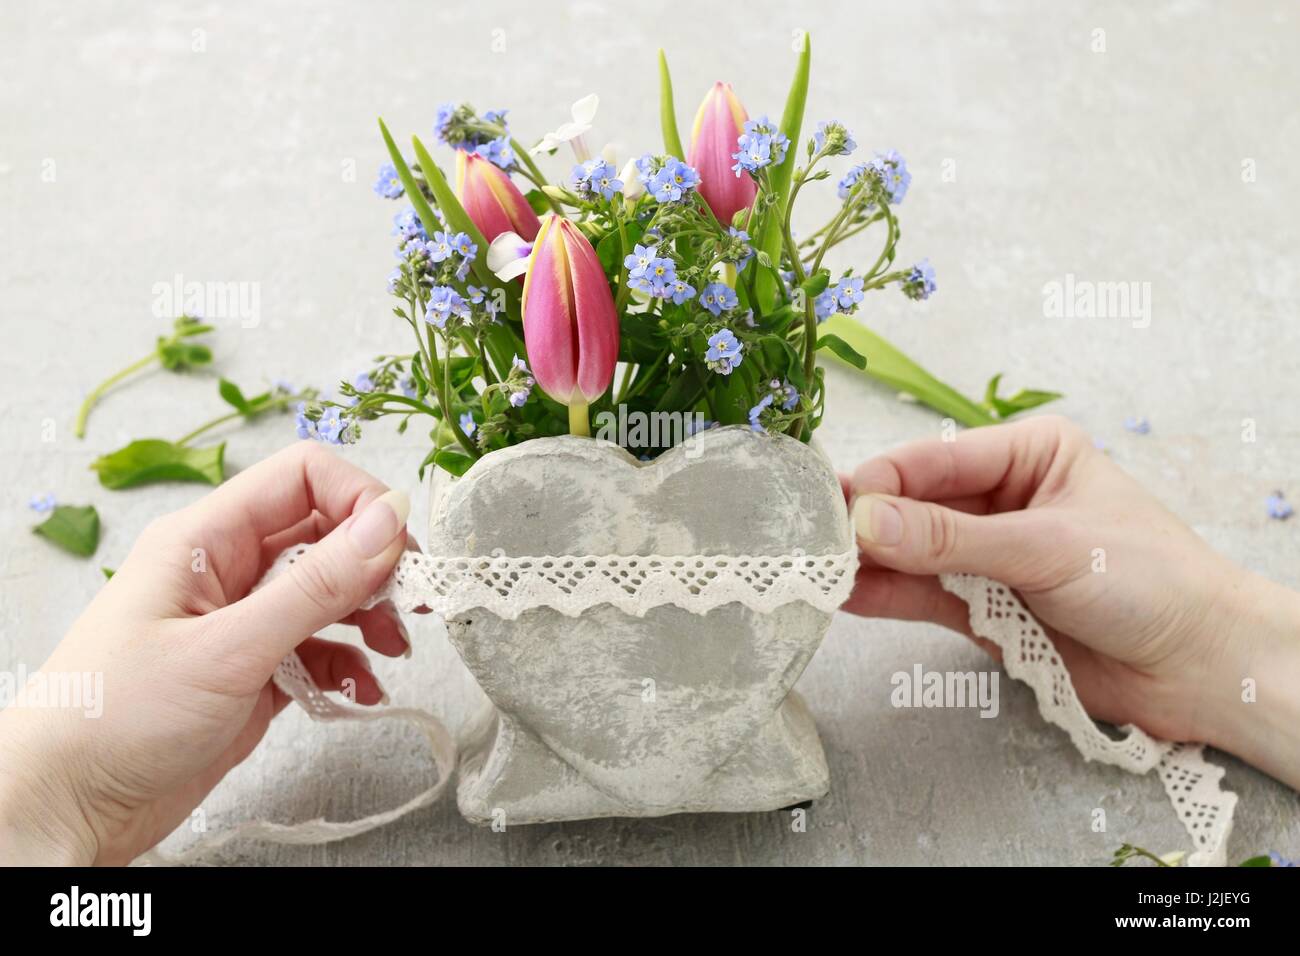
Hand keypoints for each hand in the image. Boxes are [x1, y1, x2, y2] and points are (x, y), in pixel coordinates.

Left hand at [0, 442, 414, 864]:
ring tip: (392, 651)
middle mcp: (228, 569)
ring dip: (371, 616)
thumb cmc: (117, 716)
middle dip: (376, 565)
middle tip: (410, 604)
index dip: (360, 500)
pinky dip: (349, 665)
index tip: (399, 550)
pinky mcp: (255, 671)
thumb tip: (389, 521)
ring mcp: (243, 621)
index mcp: (207, 537)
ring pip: (330, 592)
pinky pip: (320, 648)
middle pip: (327, 534)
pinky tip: (361, 692)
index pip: (304, 477)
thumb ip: (315, 586)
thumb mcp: (229, 648)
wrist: (67, 805)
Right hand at [843, 415, 1299, 788]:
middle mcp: (1001, 499)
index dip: (883, 480)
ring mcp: (986, 556)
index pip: (937, 459)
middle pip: (914, 505)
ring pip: (911, 553)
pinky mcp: (979, 608)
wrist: (1201, 670)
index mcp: (1028, 455)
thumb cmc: (1150, 581)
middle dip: (866, 523)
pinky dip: (883, 597)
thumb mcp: (1049, 547)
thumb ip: (953, 539)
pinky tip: (843, 597)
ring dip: (866, 562)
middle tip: (808, 539)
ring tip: (812, 570)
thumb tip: (866, 522)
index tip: (834, 503)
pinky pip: (920, 596)